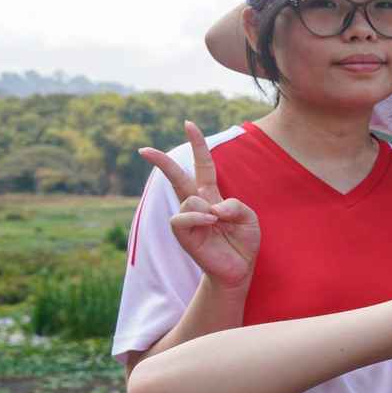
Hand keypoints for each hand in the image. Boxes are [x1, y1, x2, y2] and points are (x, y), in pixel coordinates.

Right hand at [139, 121, 258, 288]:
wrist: (239, 268)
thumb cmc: (243, 241)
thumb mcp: (249, 217)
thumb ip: (235, 205)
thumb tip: (212, 206)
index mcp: (211, 194)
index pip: (202, 165)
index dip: (197, 145)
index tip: (189, 124)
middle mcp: (196, 203)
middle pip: (177, 177)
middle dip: (162, 162)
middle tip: (142, 149)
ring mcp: (187, 218)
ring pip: (188, 198)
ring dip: (207, 207)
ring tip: (218, 222)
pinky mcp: (182, 233)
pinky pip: (182, 216)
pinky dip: (198, 216)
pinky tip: (210, 222)